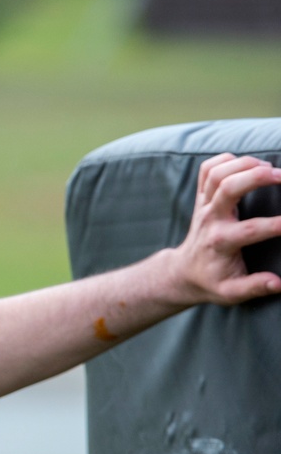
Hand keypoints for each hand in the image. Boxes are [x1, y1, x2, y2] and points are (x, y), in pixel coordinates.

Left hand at [172, 153, 280, 304]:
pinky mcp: (200, 198)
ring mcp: (203, 206)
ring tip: (270, 167)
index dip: (278, 225)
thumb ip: (255, 287)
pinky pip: (207, 170)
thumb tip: (279, 284)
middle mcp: (211, 219)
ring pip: (217, 173)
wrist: (182, 272)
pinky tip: (245, 163)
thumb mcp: (231, 293)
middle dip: (257, 177)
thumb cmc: (211, 281)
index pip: (252, 229)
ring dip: (244, 164)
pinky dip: (224, 160)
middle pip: (228, 188)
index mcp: (221, 242)